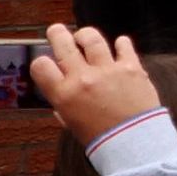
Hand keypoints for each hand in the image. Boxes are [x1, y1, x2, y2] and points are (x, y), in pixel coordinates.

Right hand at [29, 22, 160, 150]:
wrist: (135, 145)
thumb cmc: (102, 139)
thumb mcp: (73, 125)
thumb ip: (65, 107)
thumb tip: (62, 96)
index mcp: (64, 95)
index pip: (40, 66)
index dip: (41, 62)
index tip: (46, 63)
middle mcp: (83, 78)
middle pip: (63, 44)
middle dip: (57, 33)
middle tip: (56, 31)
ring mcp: (108, 70)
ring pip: (92, 38)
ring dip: (85, 35)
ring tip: (84, 37)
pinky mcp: (132, 67)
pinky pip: (124, 45)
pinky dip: (120, 43)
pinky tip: (119, 44)